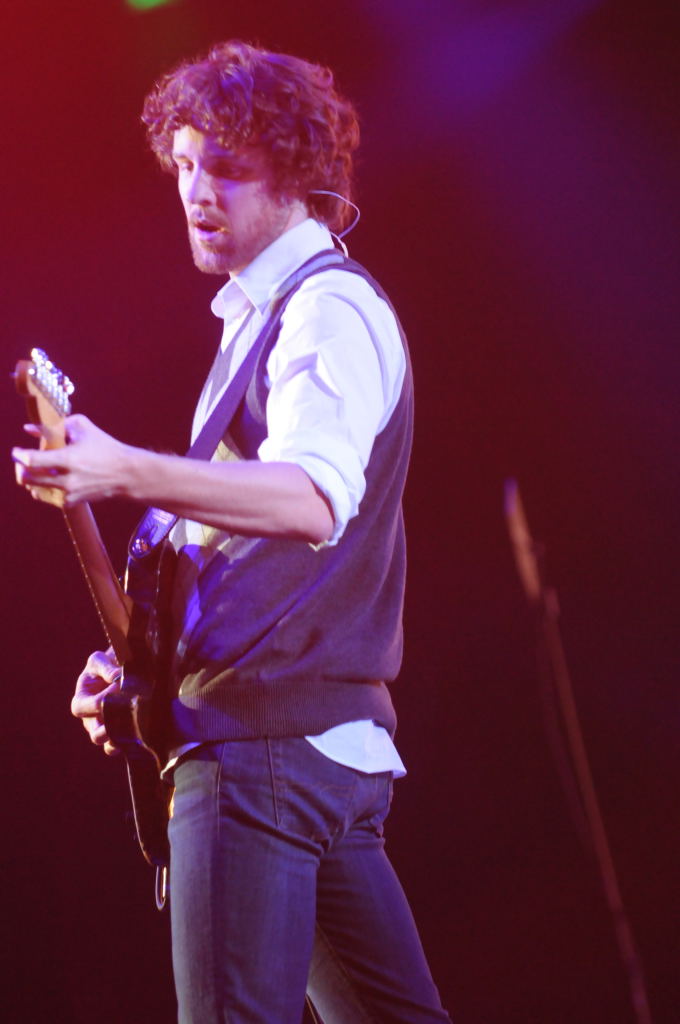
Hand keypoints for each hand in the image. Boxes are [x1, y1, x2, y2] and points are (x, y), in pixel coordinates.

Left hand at [12, 414, 130, 505]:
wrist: (126, 474)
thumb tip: (29, 430)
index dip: (19, 455)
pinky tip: (50, 479)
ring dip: (31, 480)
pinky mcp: (72, 502)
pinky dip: (45, 488)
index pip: (32, 461)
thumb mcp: (82, 427)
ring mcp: (69, 493)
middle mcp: (67, 479)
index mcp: (69, 458)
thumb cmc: (105, 447)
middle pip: (28, 479)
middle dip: (20, 469)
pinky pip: (48, 497)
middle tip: (23, 462)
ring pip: (35, 490)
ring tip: (37, 470)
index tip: (17, 451)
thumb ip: (54, 426)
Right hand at [71, 648, 121, 755]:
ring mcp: (105, 729)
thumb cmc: (106, 664)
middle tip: (123, 721)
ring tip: (130, 734)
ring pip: (108, 744)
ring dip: (119, 741)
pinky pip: (122, 745)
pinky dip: (129, 744)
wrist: (122, 669)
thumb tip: (116, 678)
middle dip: (107, 729)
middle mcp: (91, 719)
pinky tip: (139, 738)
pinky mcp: (121, 733)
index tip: (118, 689)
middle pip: (94, 732)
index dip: (100, 701)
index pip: (83, 707)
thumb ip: (106, 668)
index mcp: (81, 700)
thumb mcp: (100, 660)